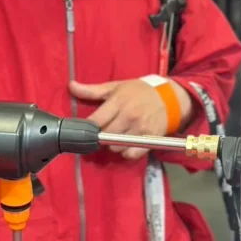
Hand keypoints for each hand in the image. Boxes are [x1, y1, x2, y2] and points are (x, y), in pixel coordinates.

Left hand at [70, 78, 191, 159]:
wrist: (169, 97)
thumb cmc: (138, 91)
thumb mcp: (115, 87)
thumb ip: (92, 91)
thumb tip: (70, 86)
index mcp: (119, 101)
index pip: (95, 120)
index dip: (88, 127)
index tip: (87, 128)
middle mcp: (129, 116)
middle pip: (104, 136)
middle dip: (101, 136)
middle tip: (103, 131)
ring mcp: (140, 129)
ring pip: (115, 147)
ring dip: (112, 145)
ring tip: (116, 136)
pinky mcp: (150, 139)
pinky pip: (131, 155)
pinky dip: (126, 153)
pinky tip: (126, 145)